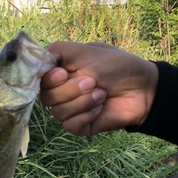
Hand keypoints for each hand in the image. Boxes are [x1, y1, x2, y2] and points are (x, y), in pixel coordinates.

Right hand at [40, 41, 158, 135]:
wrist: (142, 88)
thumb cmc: (116, 66)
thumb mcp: (85, 51)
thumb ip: (58, 51)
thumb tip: (35, 59)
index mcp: (60, 74)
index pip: (38, 81)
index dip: (48, 80)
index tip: (64, 73)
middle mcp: (61, 93)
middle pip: (46, 98)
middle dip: (71, 90)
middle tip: (93, 82)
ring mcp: (70, 111)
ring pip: (58, 113)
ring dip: (82, 102)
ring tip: (102, 94)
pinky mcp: (80, 126)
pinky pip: (71, 125)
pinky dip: (87, 115)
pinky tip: (101, 108)